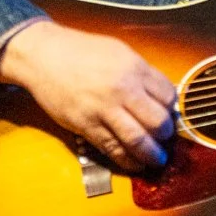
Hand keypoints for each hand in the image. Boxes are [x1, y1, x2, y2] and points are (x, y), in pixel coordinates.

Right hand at [0, 19, 177, 169]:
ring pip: (138, 140)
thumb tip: (163, 97)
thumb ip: (142, 74)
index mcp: (134, 68)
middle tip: (165, 139)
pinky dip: (128, 160)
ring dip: (152, 155)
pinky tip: (135, 163)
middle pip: (158, 121)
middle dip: (166, 135)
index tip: (170, 116)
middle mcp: (122, 89)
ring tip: (157, 160)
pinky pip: (113, 148)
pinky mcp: (86, 125)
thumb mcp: (119, 52)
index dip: (172, 110)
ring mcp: (103, 109)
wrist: (43, 55)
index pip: (168, 96)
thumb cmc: (82, 52)